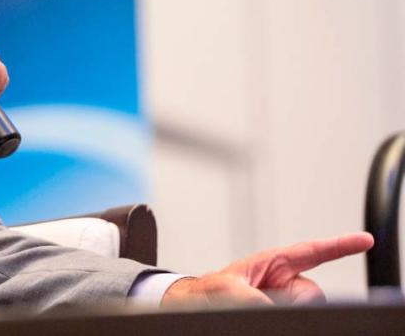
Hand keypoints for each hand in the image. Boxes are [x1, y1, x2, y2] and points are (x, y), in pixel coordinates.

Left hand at [161, 232, 373, 306]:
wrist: (194, 310)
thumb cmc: (208, 294)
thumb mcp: (228, 289)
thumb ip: (255, 295)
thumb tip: (273, 304)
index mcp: (273, 263)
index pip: (312, 251)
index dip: (339, 245)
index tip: (364, 240)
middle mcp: (284, 282)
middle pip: (312, 292)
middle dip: (294, 298)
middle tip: (262, 300)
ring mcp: (285, 301)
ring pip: (307, 308)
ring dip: (287, 309)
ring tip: (255, 308)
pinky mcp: (284, 315)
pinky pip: (297, 318)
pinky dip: (289, 318)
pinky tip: (268, 314)